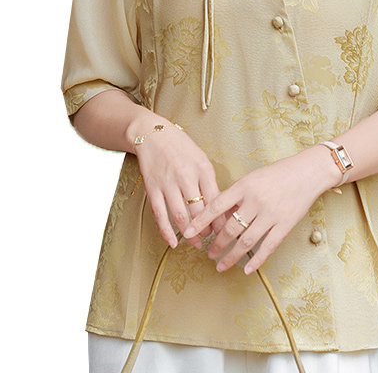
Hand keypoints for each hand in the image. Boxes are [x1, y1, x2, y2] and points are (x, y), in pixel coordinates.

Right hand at [128, 116, 223, 249]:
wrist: (153, 134)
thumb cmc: (181, 147)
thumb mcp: (201, 159)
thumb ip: (209, 181)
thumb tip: (221, 206)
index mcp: (202, 168)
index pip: (215, 200)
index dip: (220, 219)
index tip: (225, 231)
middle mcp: (186, 176)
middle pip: (198, 211)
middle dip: (206, 230)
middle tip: (211, 239)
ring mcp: (168, 183)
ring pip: (180, 216)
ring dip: (190, 234)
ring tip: (196, 242)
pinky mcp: (152, 188)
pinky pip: (160, 215)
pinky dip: (166, 231)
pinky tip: (173, 242)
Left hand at [182, 146, 334, 275]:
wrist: (307, 172)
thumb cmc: (278, 173)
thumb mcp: (253, 178)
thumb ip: (237, 195)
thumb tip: (219, 216)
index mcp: (245, 186)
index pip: (216, 205)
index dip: (200, 220)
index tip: (188, 232)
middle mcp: (256, 201)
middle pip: (230, 228)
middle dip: (216, 243)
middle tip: (208, 253)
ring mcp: (271, 214)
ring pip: (246, 241)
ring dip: (231, 256)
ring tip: (221, 264)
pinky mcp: (285, 225)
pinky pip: (267, 247)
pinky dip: (256, 260)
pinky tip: (246, 270)